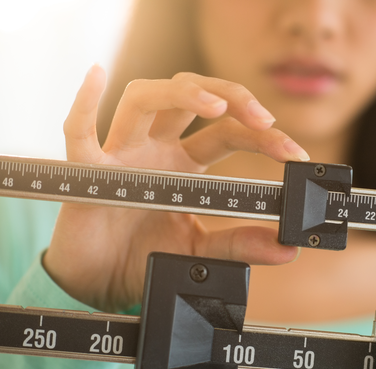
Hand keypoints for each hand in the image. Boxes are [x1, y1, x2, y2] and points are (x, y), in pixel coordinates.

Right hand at [44, 65, 307, 311]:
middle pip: (191, 98)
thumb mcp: (201, 250)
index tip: (296, 154)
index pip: (227, 133)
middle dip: (231, 97)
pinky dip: (83, 104)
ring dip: (181, 94)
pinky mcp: (88, 173)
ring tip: (216, 107)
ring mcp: (122, 154)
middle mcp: (155, 149)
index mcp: (184, 163)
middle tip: (265, 120)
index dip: (264, 138)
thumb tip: (286, 249)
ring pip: (144, 98)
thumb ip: (240, 245)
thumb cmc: (143, 256)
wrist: (101, 285)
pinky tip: (96, 76)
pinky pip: (79, 133)